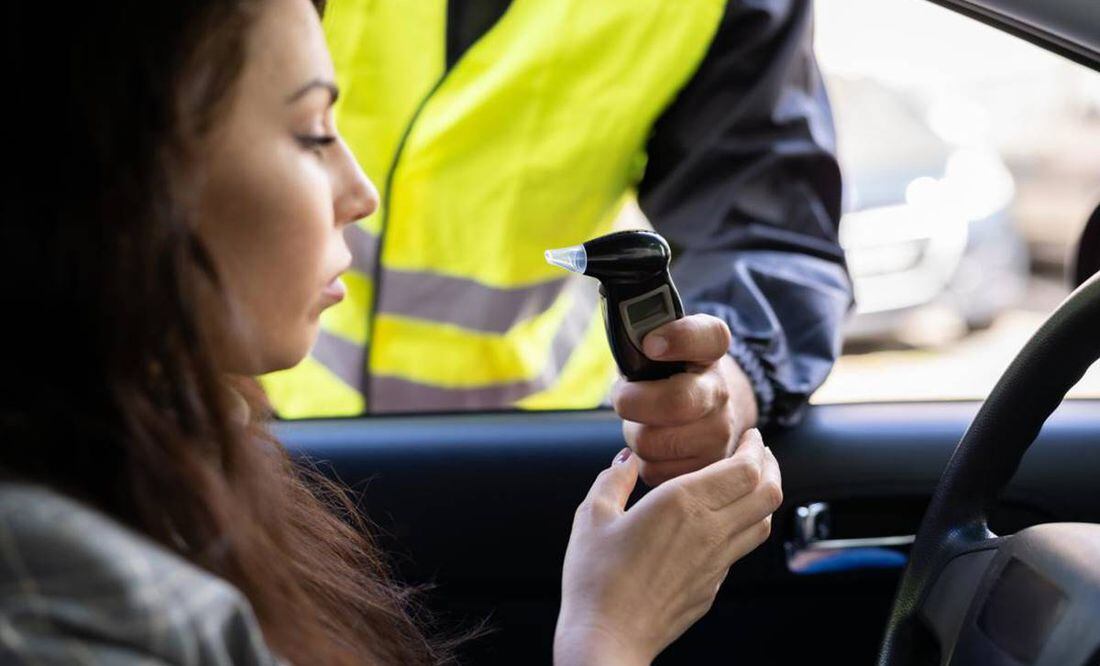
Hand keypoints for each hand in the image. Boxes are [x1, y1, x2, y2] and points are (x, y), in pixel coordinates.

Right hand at [554, 429, 781, 665]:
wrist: (608, 637)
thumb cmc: (596, 578)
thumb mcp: (593, 516)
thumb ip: (614, 480)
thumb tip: (626, 460)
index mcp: (683, 503)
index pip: (745, 468)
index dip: (755, 448)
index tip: (751, 437)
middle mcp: (709, 531)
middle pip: (767, 493)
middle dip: (770, 467)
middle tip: (760, 454)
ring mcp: (716, 563)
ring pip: (763, 523)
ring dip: (764, 497)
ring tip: (751, 484)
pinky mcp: (712, 587)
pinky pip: (740, 550)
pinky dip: (744, 527)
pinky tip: (724, 523)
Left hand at [612, 314, 758, 485]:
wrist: (703, 410)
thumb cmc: (666, 374)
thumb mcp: (658, 345)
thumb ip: (639, 334)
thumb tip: (621, 337)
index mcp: (710, 351)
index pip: (708, 336)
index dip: (679, 338)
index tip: (651, 344)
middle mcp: (721, 391)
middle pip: (674, 402)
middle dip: (633, 401)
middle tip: (624, 397)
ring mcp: (720, 433)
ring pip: (653, 442)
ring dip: (635, 434)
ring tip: (643, 422)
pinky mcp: (706, 467)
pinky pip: (654, 470)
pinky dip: (643, 460)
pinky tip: (654, 445)